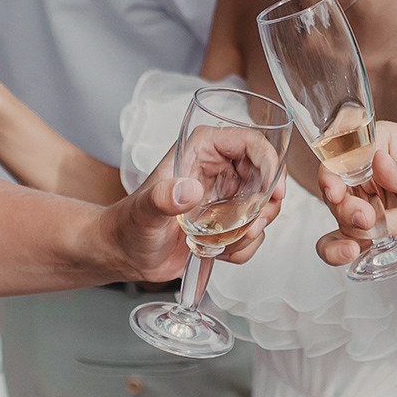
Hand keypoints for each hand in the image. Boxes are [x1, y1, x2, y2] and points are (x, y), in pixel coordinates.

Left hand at [98, 153, 282, 281]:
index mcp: (201, 149)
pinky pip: (253, 230)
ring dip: (254, 228)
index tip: (273, 192)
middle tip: (252, 224)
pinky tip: (219, 251)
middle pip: (267, 174)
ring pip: (265, 205)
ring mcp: (225, 195)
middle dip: (266, 204)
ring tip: (226, 241)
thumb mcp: (145, 211)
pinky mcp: (228, 220)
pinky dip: (244, 245)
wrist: (124, 254)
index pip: (251, 142)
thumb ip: (163, 198)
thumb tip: (189, 190)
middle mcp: (218, 168)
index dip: (270, 163)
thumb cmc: (127, 225)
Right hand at [314, 120, 396, 266]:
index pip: (342, 152)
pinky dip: (338, 251)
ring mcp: (366, 204)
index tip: (336, 190)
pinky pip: (340, 243)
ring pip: (340, 220)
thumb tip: (378, 159)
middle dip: (348, 209)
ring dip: (360, 231)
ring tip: (393, 232)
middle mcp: (366, 173)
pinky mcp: (369, 232)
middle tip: (370, 218)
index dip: (331, 172)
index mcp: (380, 144)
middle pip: (335, 191)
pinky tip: (351, 253)